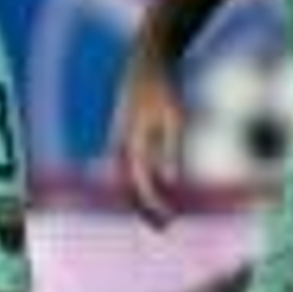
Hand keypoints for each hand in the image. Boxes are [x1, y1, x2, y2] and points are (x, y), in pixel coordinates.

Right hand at [111, 47, 185, 227]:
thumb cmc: (164, 90)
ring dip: (139, 200)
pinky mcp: (122, 139)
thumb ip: (171, 150)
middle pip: (127, 189)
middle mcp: (119, 147)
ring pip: (124, 181)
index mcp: (131, 144)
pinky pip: (126, 170)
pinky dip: (138, 185)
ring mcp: (118, 142)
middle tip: (165, 227)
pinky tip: (154, 191)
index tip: (171, 218)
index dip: (155, 205)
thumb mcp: (174, 118)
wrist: (146, 64)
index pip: (141, 185)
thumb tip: (171, 182)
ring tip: (160, 215)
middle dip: (145, 210)